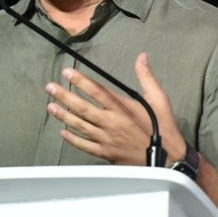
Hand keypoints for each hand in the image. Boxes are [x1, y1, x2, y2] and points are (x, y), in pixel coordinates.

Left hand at [44, 52, 181, 165]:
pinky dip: (73, 139)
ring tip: (50, 107)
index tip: (68, 72)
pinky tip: (63, 133)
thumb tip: (142, 57)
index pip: (97, 91)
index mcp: (123, 109)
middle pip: (83, 108)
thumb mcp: (159, 99)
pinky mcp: (106, 153)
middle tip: (50, 87)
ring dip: (64, 116)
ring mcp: (107, 139)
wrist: (167, 159)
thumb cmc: (163, 128)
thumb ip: (147, 78)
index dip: (81, 81)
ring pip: (80, 126)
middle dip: (64, 96)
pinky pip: (85, 146)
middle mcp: (112, 123)